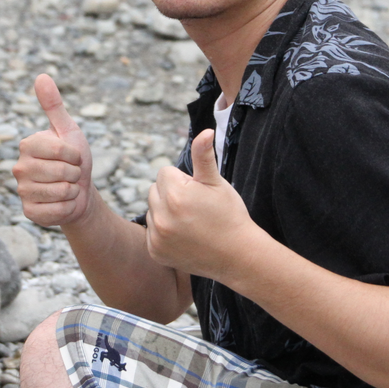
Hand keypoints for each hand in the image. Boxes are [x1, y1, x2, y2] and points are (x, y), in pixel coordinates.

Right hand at [13, 74, 94, 226]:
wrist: (79, 192)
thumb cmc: (73, 159)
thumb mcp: (68, 130)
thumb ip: (54, 105)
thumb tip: (41, 76)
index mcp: (27, 145)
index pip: (61, 150)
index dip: (75, 155)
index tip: (73, 156)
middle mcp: (20, 167)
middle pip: (62, 172)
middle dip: (75, 174)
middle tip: (70, 174)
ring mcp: (22, 191)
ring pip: (61, 192)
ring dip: (72, 191)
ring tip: (66, 187)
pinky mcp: (29, 212)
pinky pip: (57, 211)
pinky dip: (67, 207)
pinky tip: (62, 203)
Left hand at [146, 129, 258, 281]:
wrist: (237, 256)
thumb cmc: (229, 215)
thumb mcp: (217, 182)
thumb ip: (203, 156)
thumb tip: (205, 131)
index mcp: (176, 194)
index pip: (164, 172)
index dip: (183, 180)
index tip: (198, 193)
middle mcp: (162, 216)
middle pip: (155, 190)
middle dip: (171, 194)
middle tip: (195, 208)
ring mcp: (157, 237)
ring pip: (152, 211)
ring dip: (165, 212)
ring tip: (190, 223)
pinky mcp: (155, 252)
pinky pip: (151, 231)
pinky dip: (163, 232)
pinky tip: (184, 236)